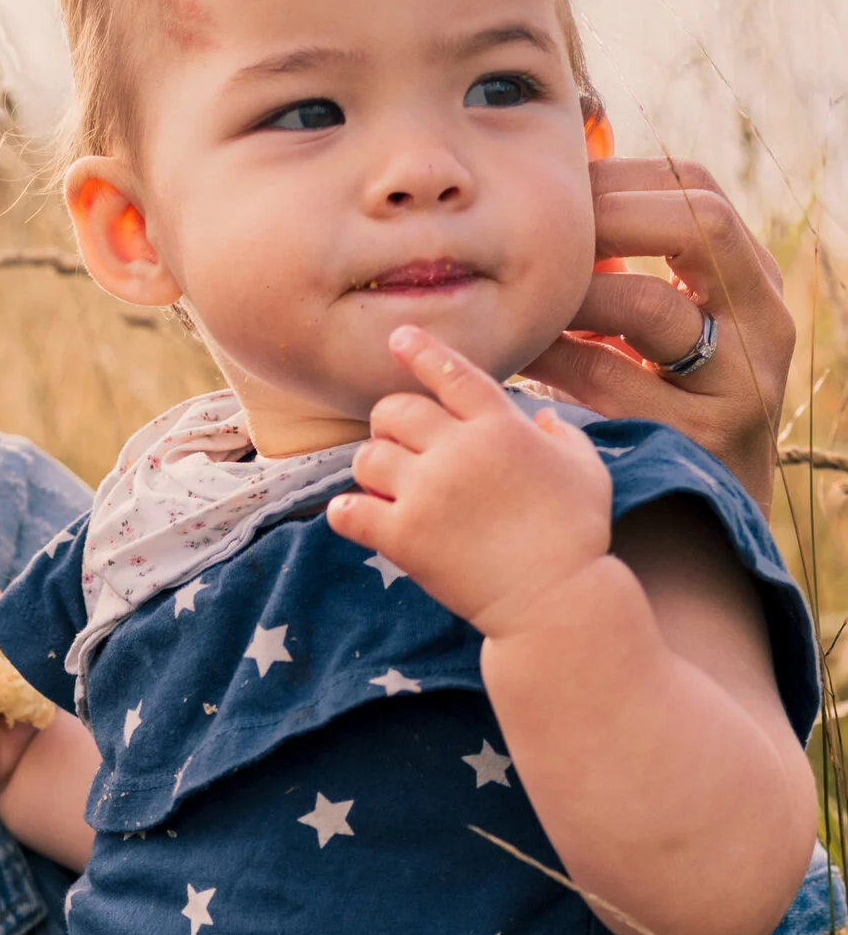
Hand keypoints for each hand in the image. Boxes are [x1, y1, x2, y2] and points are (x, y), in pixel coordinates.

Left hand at [329, 325, 612, 633]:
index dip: (421, 351)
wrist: (554, 597)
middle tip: (397, 443)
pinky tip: (356, 515)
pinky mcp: (404, 537)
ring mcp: (427, 492)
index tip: (397, 337)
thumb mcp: (587, 470)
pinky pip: (350, 510)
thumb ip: (563, 435)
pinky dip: (347, 511)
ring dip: (371, 466)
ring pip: (368, 455)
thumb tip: (543, 420)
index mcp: (500, 426)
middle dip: (390, 422)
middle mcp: (458, 450)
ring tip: (384, 485)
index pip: (452, 373)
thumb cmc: (578, 535)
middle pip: (396, 410)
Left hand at [531, 158, 791, 508]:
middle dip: (610, 219)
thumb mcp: (674, 333)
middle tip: (540, 238)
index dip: (629, 179)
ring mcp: (741, 384)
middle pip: (698, 227)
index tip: (563, 189)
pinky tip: (522, 353)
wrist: (699, 524)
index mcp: (759, 286)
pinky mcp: (698, 438)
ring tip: (524, 296)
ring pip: (650, 308)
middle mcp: (766, 326)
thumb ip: (639, 272)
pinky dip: (558, 359)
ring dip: (574, 294)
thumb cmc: (669, 411)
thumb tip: (563, 199)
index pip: (704, 194)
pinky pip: (610, 380)